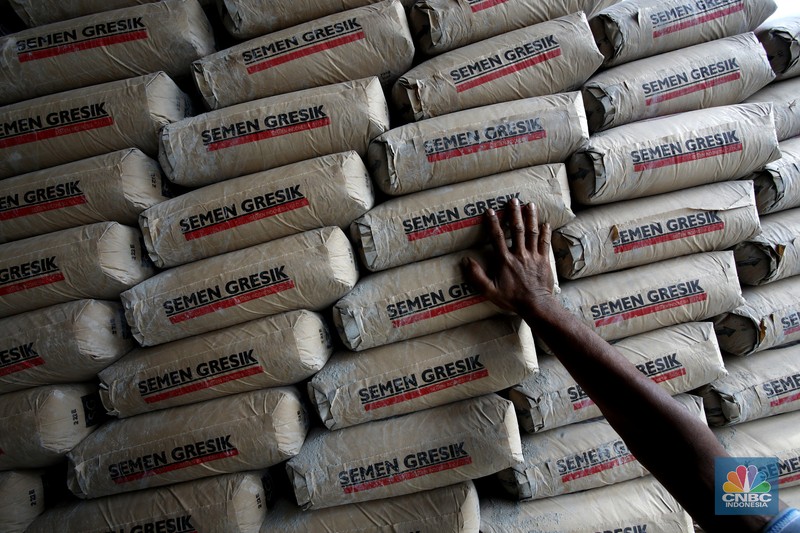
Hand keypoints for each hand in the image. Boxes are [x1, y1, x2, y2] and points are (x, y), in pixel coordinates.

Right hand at [461, 199, 555, 314]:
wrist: (536, 305)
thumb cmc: (512, 299)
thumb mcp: (490, 291)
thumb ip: (476, 276)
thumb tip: (465, 260)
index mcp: (505, 260)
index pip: (497, 237)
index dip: (493, 223)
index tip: (489, 210)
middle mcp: (519, 254)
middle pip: (517, 229)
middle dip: (515, 213)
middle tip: (514, 200)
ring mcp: (533, 256)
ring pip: (532, 232)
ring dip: (531, 217)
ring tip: (530, 204)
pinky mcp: (544, 260)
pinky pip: (545, 243)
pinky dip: (545, 232)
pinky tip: (546, 223)